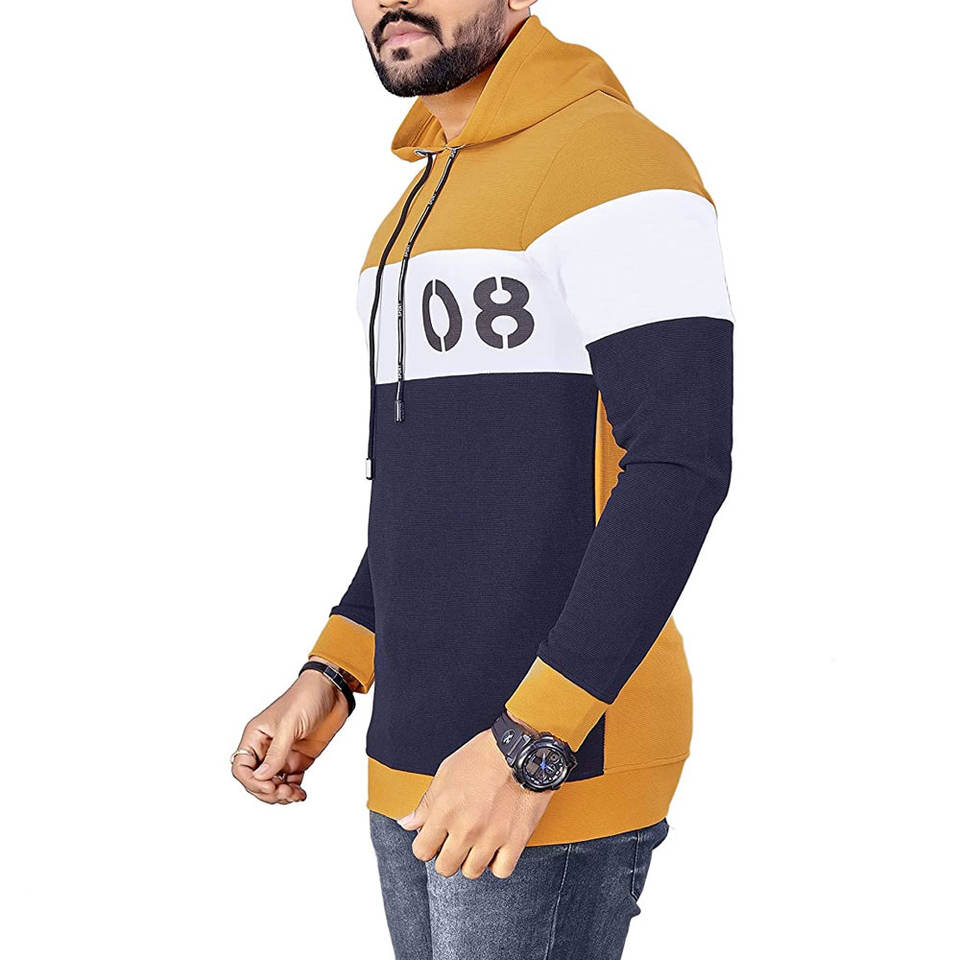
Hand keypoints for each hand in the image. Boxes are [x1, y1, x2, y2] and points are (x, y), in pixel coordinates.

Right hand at [231, 661, 348, 804]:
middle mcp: (267, 747)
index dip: (251, 781)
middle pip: (256, 781)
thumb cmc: (307, 697)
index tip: (269, 786)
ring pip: (272, 785)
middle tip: (284, 792)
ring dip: (281, 795)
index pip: (241, 767)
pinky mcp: (299, 759)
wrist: (333, 690)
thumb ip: (276, 752)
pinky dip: (294, 792)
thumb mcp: (289, 724)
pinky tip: (301, 794)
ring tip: (295, 794)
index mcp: (256, 735)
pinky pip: (290, 782)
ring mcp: (283, 754)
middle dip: (267, 791)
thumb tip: (262, 777)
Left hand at [396, 721, 554, 878]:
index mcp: (445, 810)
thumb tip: (408, 823)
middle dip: (446, 857)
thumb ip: (427, 803)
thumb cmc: (485, 755)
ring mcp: (492, 836)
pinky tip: (496, 848)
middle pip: (445, 867)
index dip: (426, 846)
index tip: (434, 841)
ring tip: (476, 843)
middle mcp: (466, 827)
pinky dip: (498, 863)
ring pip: (472, 871)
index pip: (422, 850)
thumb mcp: (447, 772)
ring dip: (472, 860)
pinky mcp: (516, 839)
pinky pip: (501, 870)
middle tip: (454, 843)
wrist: (522, 750)